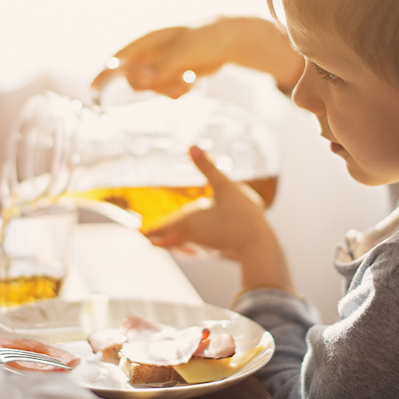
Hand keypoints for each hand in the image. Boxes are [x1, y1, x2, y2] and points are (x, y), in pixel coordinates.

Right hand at [92, 23, 230, 99]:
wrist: (229, 39)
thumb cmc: (206, 37)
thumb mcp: (185, 51)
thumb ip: (163, 66)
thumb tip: (142, 82)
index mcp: (147, 42)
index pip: (118, 59)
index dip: (104, 76)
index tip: (93, 92)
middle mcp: (150, 54)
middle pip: (134, 80)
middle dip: (151, 87)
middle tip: (173, 82)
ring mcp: (160, 66)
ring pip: (150, 89)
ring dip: (167, 91)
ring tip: (187, 82)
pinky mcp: (171, 75)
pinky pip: (164, 92)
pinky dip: (176, 92)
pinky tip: (191, 83)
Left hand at [145, 146, 267, 255]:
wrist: (259, 245)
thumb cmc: (242, 215)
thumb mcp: (225, 186)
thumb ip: (208, 167)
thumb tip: (192, 146)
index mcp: (189, 219)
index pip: (164, 226)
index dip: (152, 230)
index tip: (140, 232)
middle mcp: (192, 235)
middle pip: (169, 239)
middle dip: (157, 237)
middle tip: (147, 238)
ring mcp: (204, 246)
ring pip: (181, 247)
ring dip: (170, 245)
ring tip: (160, 245)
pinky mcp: (216, 252)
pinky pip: (195, 253)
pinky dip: (187, 251)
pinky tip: (191, 252)